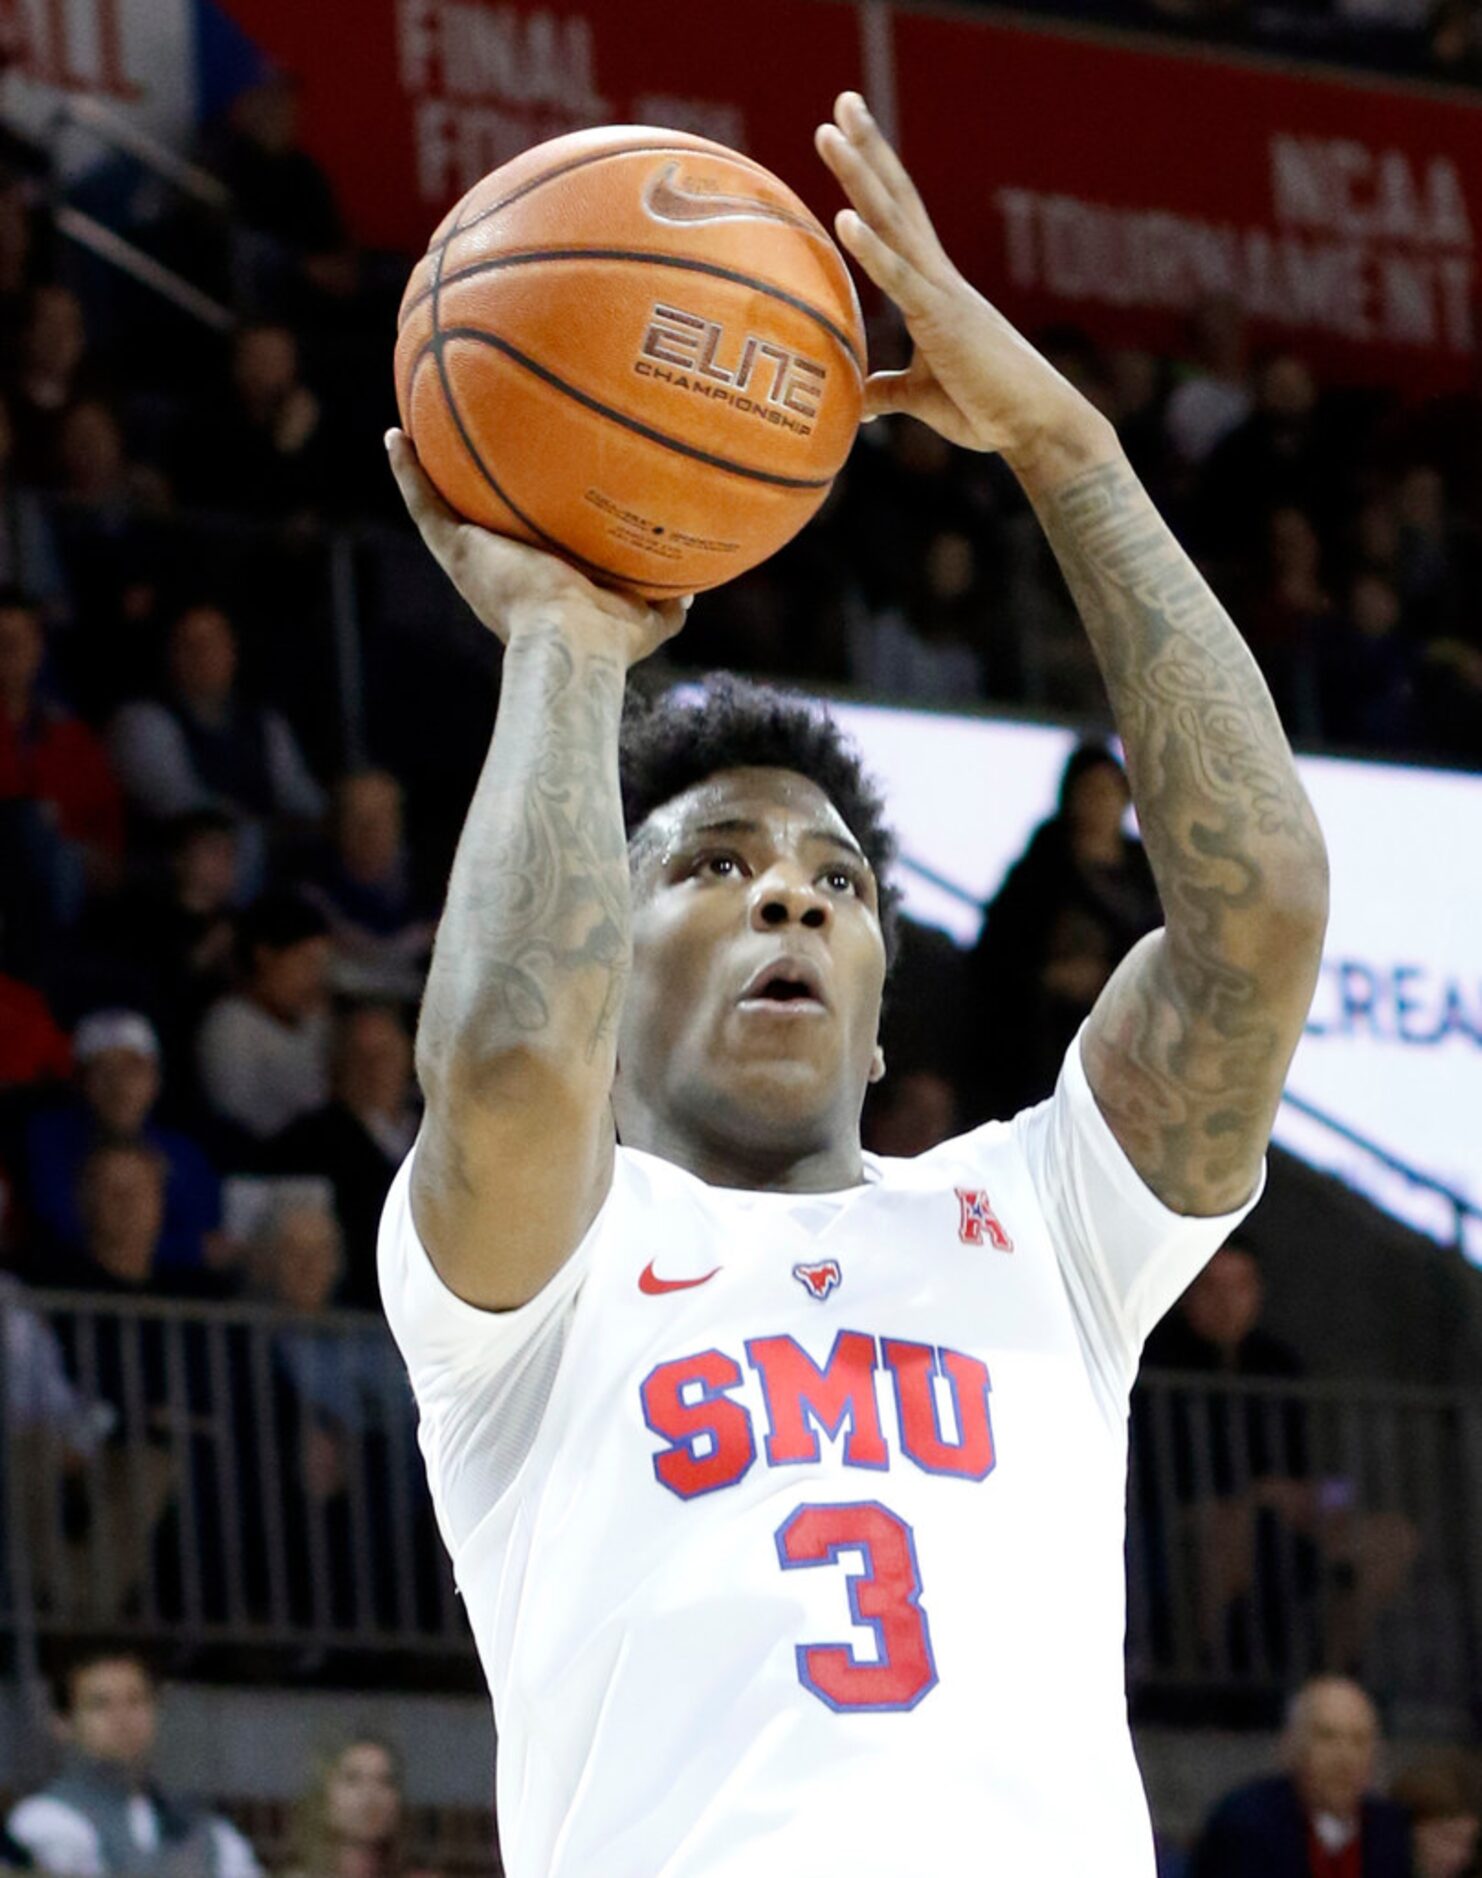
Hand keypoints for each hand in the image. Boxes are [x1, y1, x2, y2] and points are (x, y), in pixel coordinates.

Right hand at [387, 429, 690, 667]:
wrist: (572, 641)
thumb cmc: (609, 640)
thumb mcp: (646, 619)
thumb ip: (666, 604)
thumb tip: (689, 592)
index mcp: (537, 585)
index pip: (526, 545)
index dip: (521, 521)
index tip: (522, 492)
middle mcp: (500, 569)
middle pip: (479, 520)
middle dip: (471, 490)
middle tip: (463, 449)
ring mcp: (474, 558)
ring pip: (441, 507)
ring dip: (423, 471)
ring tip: (411, 428)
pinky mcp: (457, 551)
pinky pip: (424, 504)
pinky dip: (407, 472)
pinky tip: (395, 436)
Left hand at [815, 93, 1116, 478]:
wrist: (1036, 428)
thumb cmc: (988, 411)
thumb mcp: (924, 398)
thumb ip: (890, 392)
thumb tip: (860, 402)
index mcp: (932, 290)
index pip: (897, 220)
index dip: (872, 177)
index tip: (848, 134)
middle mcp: (937, 279)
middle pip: (896, 200)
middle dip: (867, 151)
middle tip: (842, 100)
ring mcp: (941, 295)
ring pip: (893, 223)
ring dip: (859, 176)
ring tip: (830, 129)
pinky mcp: (944, 322)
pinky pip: (902, 281)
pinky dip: (872, 249)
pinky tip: (846, 216)